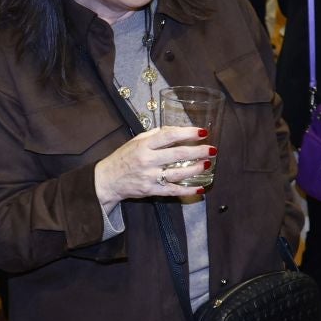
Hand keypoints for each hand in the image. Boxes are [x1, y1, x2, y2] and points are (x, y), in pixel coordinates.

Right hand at [93, 124, 212, 205]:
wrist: (107, 180)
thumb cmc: (123, 158)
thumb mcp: (136, 141)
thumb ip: (155, 135)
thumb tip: (177, 129)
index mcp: (144, 145)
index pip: (169, 135)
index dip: (187, 133)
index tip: (202, 132)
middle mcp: (147, 160)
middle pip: (177, 155)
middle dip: (197, 152)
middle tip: (212, 149)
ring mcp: (150, 177)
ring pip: (177, 173)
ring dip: (195, 169)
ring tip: (207, 164)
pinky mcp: (151, 191)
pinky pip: (173, 191)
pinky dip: (187, 191)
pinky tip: (200, 188)